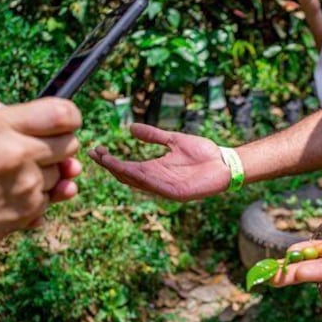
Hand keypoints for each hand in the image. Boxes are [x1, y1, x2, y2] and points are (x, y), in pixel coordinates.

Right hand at [0, 92, 81, 266]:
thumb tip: (5, 106)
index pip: (64, 114)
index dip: (68, 117)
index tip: (59, 122)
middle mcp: (16, 153)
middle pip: (71, 143)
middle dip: (57, 145)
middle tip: (30, 148)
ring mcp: (27, 184)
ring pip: (63, 172)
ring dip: (46, 172)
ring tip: (11, 174)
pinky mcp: (30, 210)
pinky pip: (53, 195)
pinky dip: (39, 194)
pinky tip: (11, 192)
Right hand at [89, 123, 230, 200]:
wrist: (225, 163)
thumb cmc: (204, 153)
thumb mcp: (173, 139)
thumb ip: (154, 135)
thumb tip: (131, 128)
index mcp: (155, 168)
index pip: (127, 167)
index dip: (110, 160)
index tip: (96, 150)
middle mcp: (157, 179)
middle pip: (127, 176)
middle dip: (110, 165)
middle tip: (96, 154)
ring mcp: (166, 187)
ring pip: (138, 181)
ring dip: (121, 171)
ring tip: (106, 160)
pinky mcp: (176, 192)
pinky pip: (155, 186)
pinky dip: (141, 178)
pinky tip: (129, 170)